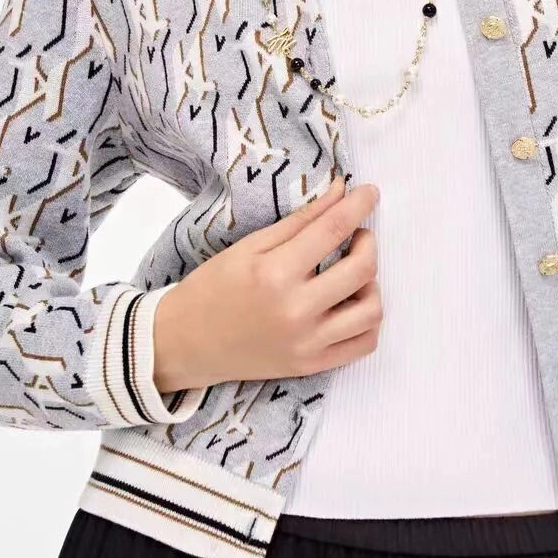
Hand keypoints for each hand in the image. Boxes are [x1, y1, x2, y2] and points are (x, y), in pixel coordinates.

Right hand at [152, 177, 381, 391]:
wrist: (184, 344)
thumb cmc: (212, 289)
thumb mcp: (249, 246)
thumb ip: (300, 221)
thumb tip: (340, 192)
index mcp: (275, 273)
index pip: (333, 229)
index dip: (358, 205)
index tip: (370, 192)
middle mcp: (296, 311)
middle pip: (362, 269)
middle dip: (368, 242)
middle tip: (357, 236)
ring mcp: (307, 343)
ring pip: (372, 310)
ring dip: (372, 284)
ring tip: (354, 274)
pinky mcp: (312, 365)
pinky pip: (363, 344)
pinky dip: (368, 321)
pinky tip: (353, 304)